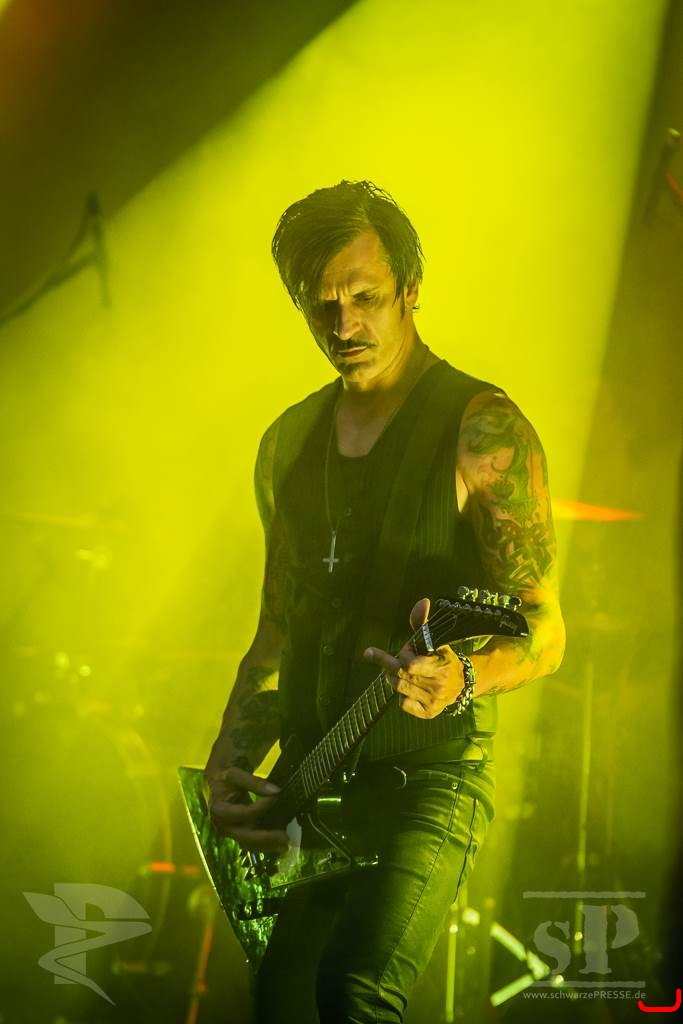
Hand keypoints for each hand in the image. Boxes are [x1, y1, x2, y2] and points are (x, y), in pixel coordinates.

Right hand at [205, 765, 288, 853]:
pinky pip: (252, 844)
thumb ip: (254, 782)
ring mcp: (231, 833)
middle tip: (286, 837)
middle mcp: (223, 826)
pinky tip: (279, 845)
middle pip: (246, 837)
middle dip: (266, 838)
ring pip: (250, 845)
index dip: (262, 807)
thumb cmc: (226, 778)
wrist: (218, 784)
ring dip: (267, 846)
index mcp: (219, 811)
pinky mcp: (238, 835)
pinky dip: (265, 845)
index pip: (245, 813)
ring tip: (286, 846)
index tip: (277, 796)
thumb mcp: (236, 775)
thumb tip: (276, 791)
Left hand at [363, 598, 465, 718]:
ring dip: (393, 678)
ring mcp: (433, 701)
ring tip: (399, 672)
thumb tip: (422, 602)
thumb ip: (423, 622)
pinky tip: (409, 688)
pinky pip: (403, 704)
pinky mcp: (428, 713)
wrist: (463, 684)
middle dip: (390, 665)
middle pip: (399, 677)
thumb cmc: (443, 658)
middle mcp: (438, 686)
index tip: (404, 649)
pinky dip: (401, 695)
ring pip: (398, 689)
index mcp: (441, 666)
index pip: (408, 665)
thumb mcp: (436, 640)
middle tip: (393, 659)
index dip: (402, 655)